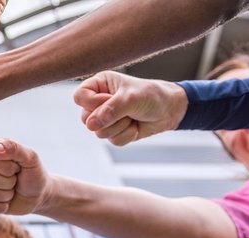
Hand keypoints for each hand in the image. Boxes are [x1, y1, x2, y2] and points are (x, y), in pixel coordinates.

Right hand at [0, 138, 49, 214]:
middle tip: (16, 179)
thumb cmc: (34, 174)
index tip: (18, 167)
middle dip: (9, 182)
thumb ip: (14, 148)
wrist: (39, 195)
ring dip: (7, 195)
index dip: (8, 168)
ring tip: (12, 189)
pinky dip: (1, 206)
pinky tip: (7, 201)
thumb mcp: (30, 158)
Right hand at [73, 71, 187, 146]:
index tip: (109, 99)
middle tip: (126, 109)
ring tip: (132, 116)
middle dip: (110, 118)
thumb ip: (110, 110)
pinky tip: (135, 126)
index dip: (92, 103)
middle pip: (86, 118)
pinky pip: (112, 140)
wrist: (169, 109)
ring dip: (120, 126)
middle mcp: (99, 101)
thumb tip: (90, 125)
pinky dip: (127, 135)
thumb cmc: (151, 95)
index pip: (80, 97)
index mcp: (99, 85)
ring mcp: (106, 118)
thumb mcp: (131, 98)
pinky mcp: (114, 131)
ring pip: (99, 132)